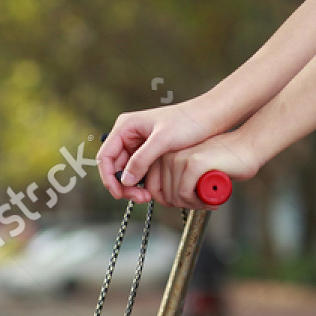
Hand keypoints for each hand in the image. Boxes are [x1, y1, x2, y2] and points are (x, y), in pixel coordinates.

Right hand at [97, 100, 225, 202]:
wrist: (209, 117)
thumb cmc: (188, 121)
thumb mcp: (163, 140)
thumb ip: (142, 159)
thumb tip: (125, 180)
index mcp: (126, 126)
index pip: (105, 157)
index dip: (109, 178)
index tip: (119, 194)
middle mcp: (129, 134)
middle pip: (115, 167)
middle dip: (124, 186)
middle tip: (140, 199)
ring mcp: (139, 143)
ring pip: (127, 171)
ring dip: (133, 186)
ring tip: (147, 197)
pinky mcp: (151, 151)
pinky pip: (139, 170)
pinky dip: (142, 182)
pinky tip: (151, 189)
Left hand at [133, 131, 262, 209]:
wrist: (247, 147)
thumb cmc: (223, 160)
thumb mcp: (192, 169)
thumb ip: (176, 179)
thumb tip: (165, 199)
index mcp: (165, 153)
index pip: (152, 187)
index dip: (168, 202)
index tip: (185, 203)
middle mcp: (168, 153)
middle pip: (163, 195)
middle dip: (183, 205)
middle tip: (201, 203)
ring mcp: (180, 156)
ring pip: (175, 196)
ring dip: (192, 205)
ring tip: (208, 200)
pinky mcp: (193, 163)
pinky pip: (185, 194)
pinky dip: (198, 202)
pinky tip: (211, 199)